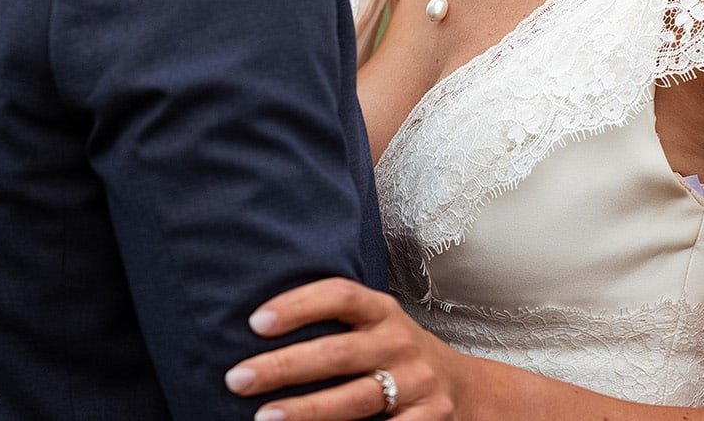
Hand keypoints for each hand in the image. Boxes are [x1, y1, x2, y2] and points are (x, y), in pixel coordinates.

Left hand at [224, 277, 469, 419]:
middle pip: (336, 353)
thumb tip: (256, 333)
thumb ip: (332, 324)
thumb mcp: (374, 327)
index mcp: (381, 311)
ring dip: (306, 411)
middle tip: (238, 379)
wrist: (466, 389)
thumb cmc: (395, 354)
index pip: (338, 295)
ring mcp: (416, 383)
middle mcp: (399, 342)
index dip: (297, 305)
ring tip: (265, 418)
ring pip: (354, 399)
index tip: (255, 323)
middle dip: (284, 367)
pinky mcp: (430, 419)